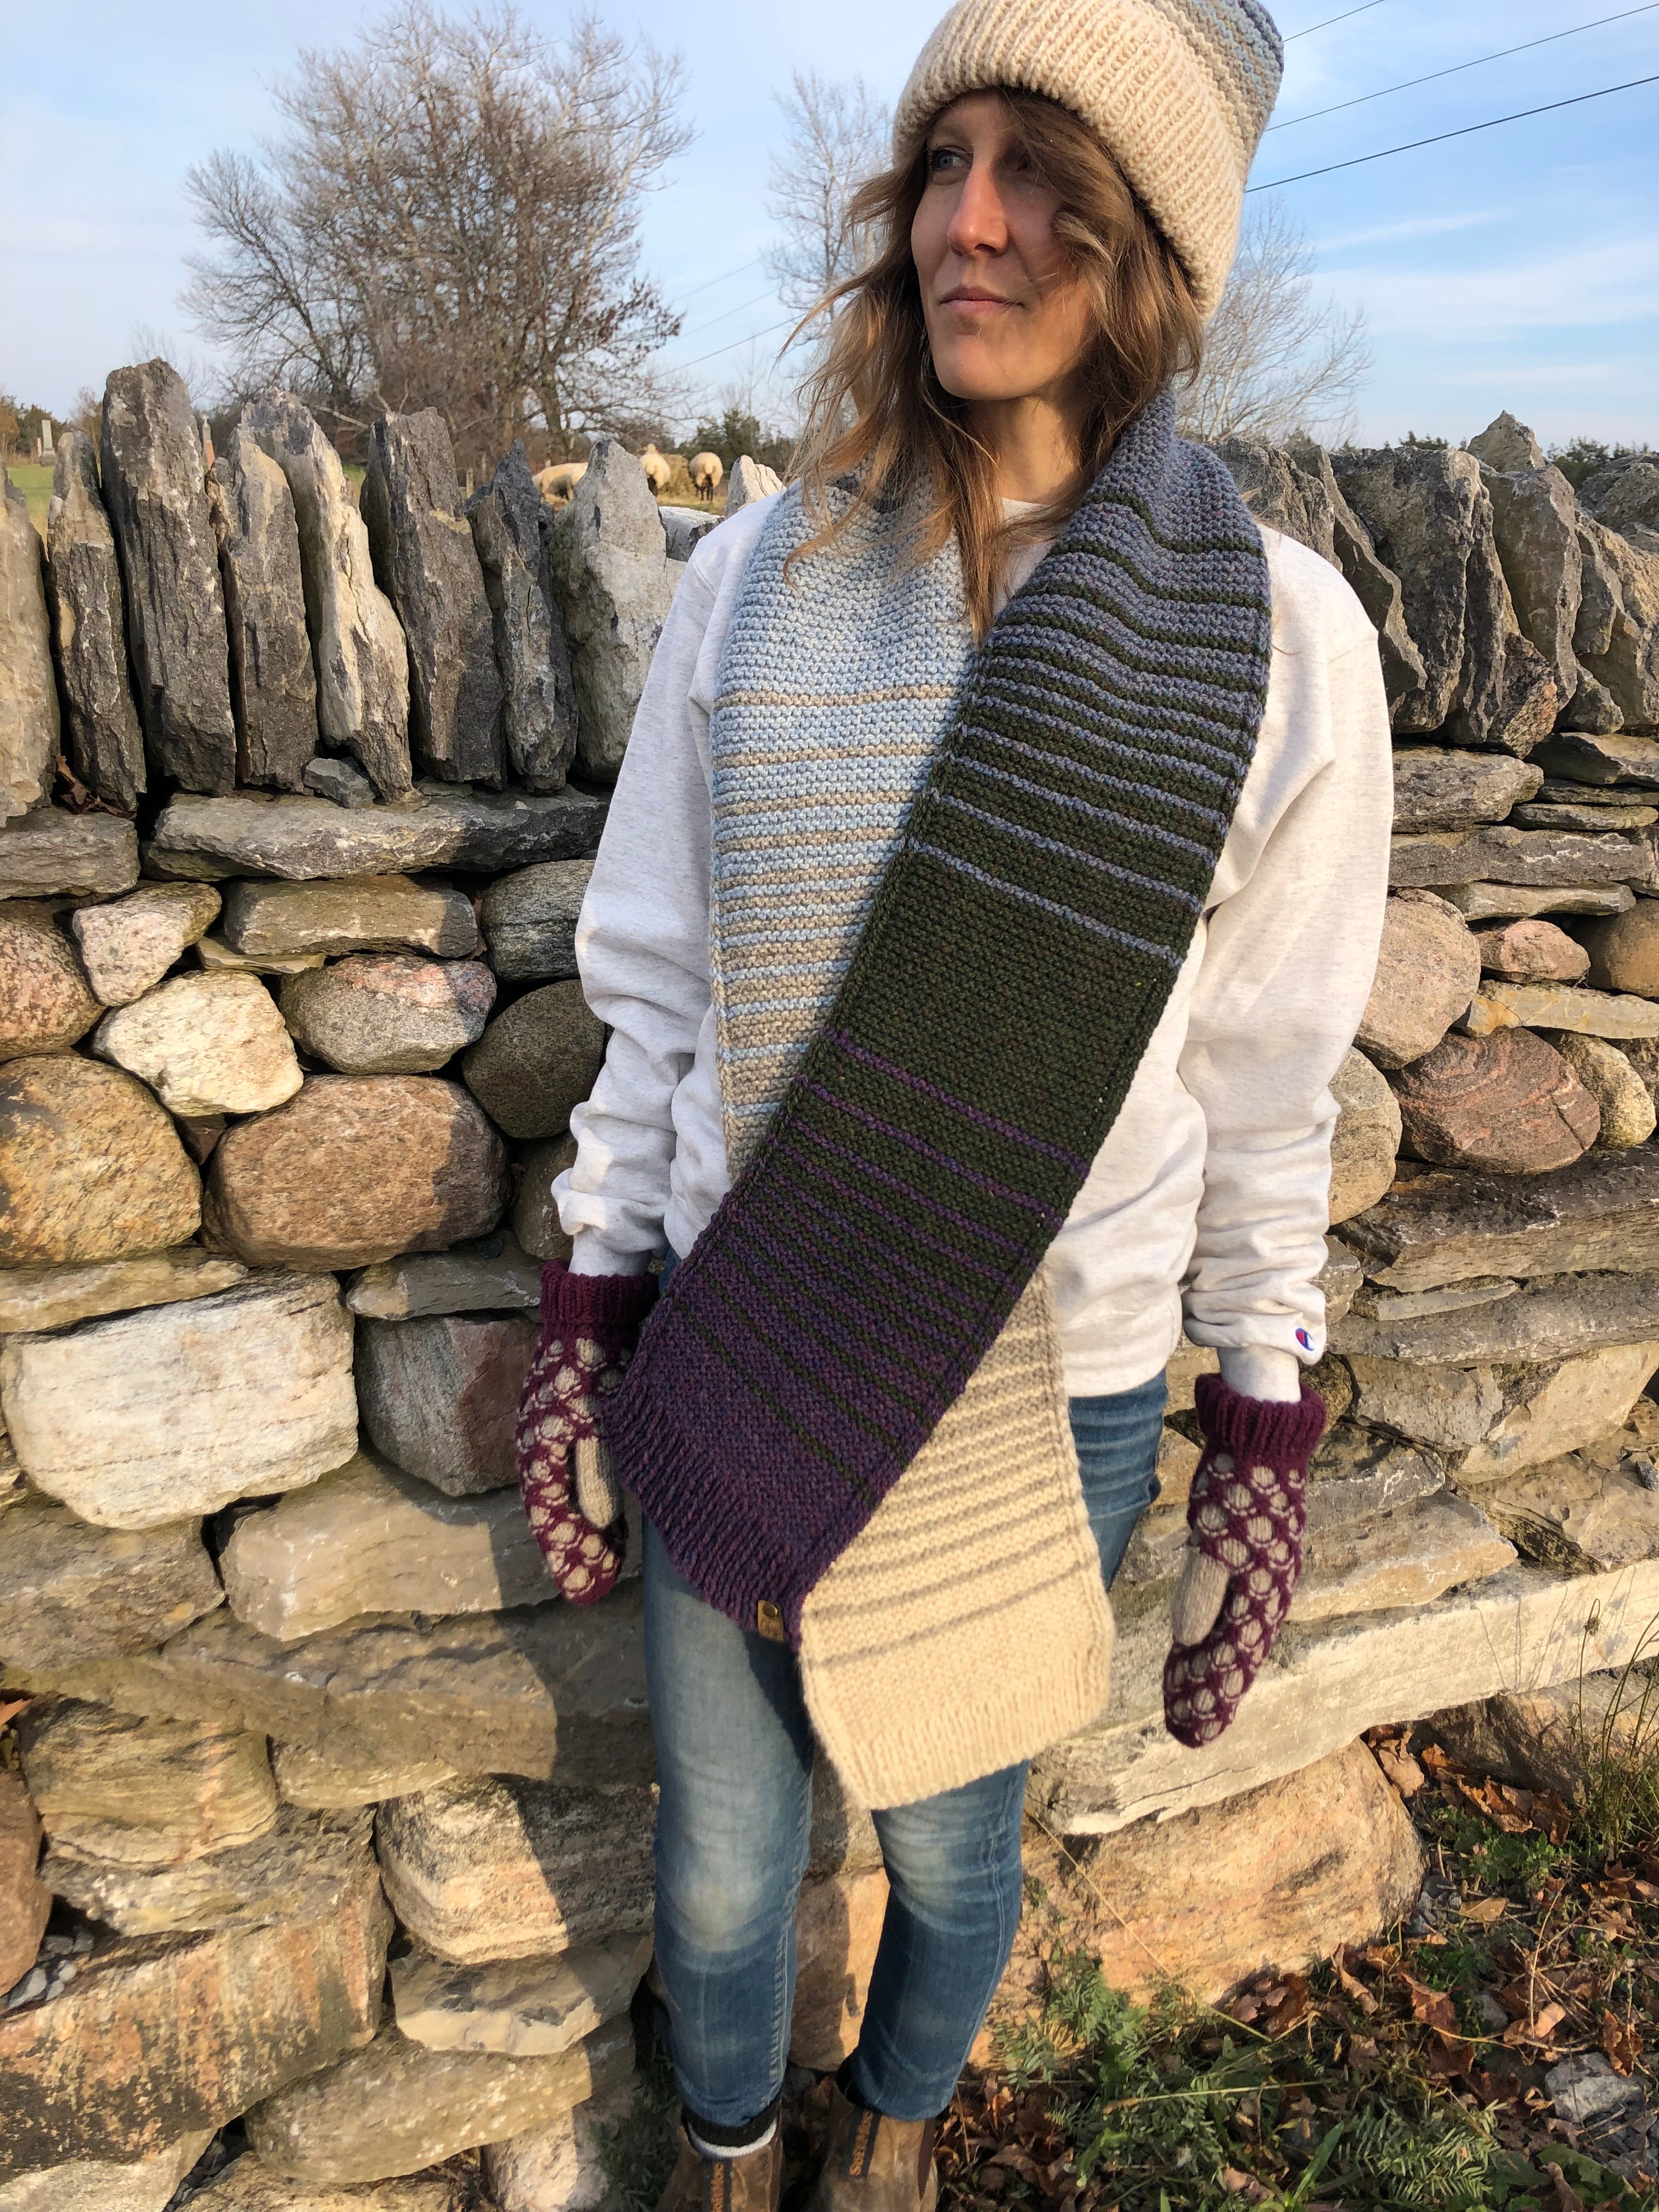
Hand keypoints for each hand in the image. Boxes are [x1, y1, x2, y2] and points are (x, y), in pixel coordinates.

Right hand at [515, 1261, 656, 1603]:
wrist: (594, 1306)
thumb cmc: (598, 1361)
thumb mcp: (599, 1423)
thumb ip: (595, 1477)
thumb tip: (596, 1529)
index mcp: (539, 1450)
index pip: (551, 1518)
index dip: (570, 1557)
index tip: (589, 1593)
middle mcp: (539, 1442)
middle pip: (555, 1509)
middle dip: (576, 1548)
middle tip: (599, 1584)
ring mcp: (551, 1426)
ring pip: (564, 1490)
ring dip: (583, 1525)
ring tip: (609, 1555)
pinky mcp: (570, 1412)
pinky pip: (574, 1467)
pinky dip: (589, 1494)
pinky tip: (611, 1507)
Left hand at [1162, 1373, 1325, 1747]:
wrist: (1262, 1434)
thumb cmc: (1239, 1485)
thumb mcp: (1214, 1539)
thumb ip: (1202, 1590)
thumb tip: (1188, 1641)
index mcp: (1265, 1592)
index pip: (1234, 1659)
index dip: (1211, 1694)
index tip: (1187, 1726)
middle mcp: (1271, 1589)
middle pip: (1238, 1652)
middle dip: (1213, 1689)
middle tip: (1185, 1723)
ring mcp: (1265, 1572)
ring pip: (1238, 1632)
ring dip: (1215, 1664)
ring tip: (1190, 1690)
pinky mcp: (1255, 1554)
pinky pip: (1237, 1607)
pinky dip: (1218, 1631)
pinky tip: (1202, 1639)